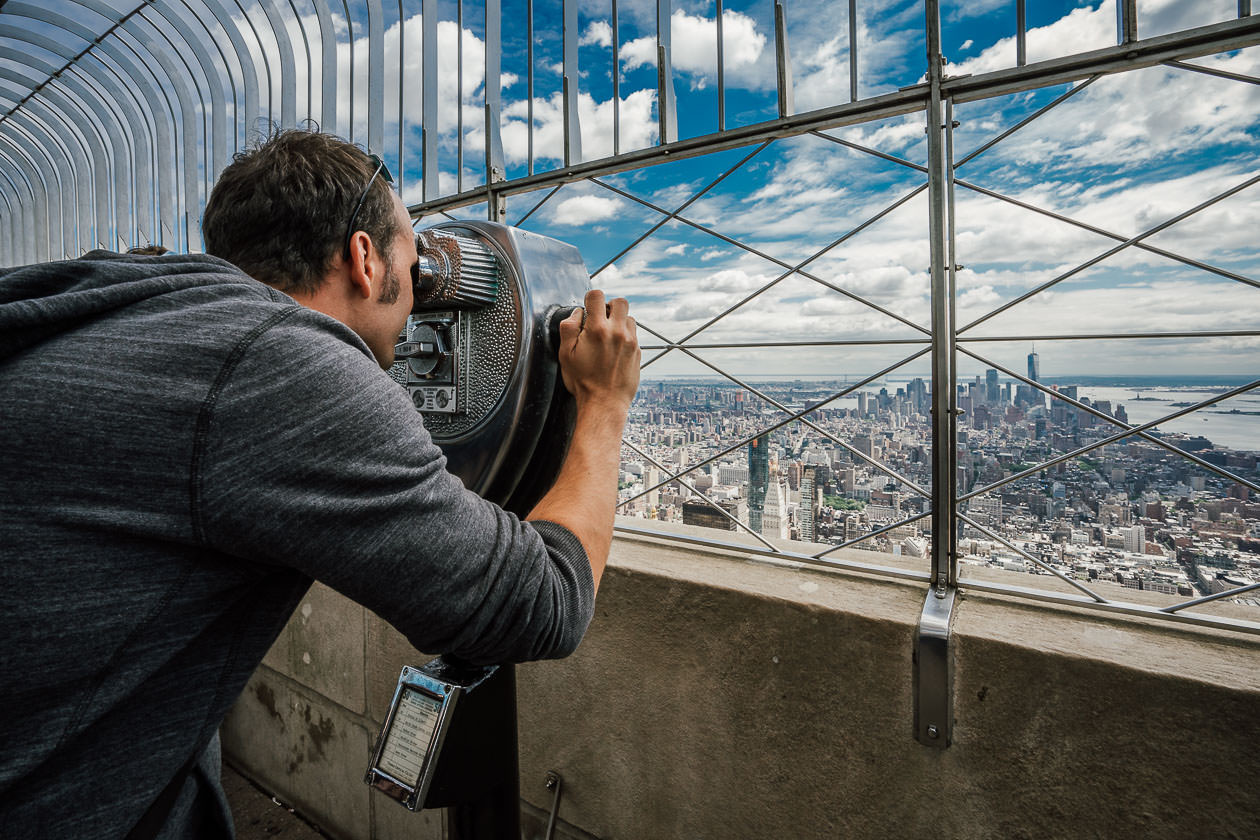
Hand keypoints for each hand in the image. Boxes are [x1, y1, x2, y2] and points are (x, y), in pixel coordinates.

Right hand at [557, 289, 639, 411]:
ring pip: (629, 317)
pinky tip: (614, 349)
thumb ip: (568, 328)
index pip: (597, 296)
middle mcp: (617, 332)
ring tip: (608, 335)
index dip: (590, 299)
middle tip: (600, 319)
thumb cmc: (583, 382)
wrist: (604, 404)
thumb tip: (577, 313)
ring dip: (618, 321)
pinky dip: (624, 335)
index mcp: (597, 329)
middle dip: (609, 306)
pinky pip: (633, 334)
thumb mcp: (565, 354)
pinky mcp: (637, 352)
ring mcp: (630, 342)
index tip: (588, 309)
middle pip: (620, 301)